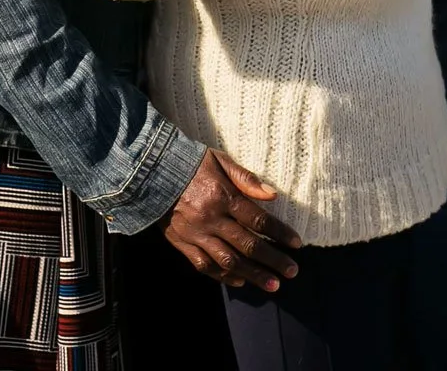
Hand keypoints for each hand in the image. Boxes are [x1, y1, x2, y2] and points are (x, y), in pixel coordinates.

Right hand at [164, 150, 301, 292]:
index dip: (280, 233)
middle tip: (292, 272)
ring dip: (253, 275)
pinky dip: (223, 276)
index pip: (258, 219)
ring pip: (228, 261)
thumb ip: (246, 178)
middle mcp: (210, 218)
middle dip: (273, 260)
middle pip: (248, 244)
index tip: (297, 244)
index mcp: (222, 196)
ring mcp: (195, 234)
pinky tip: (240, 282)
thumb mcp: (219, 160)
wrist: (150, 171)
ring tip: (273, 285)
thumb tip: (273, 196)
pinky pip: (204, 266)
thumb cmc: (190, 162)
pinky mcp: (181, 243)